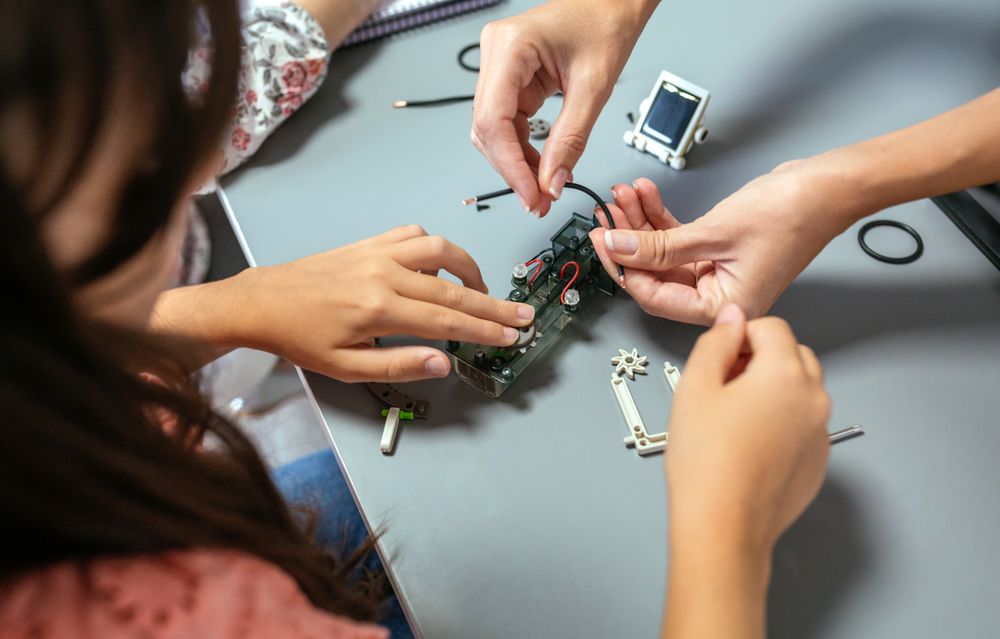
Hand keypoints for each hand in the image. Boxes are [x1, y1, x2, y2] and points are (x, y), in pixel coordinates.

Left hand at [221, 225, 534, 381]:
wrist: (263, 301)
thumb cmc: (301, 339)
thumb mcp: (346, 368)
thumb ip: (398, 364)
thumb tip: (444, 363)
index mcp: (379, 309)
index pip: (446, 319)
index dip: (484, 328)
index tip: (512, 335)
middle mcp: (384, 274)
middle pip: (453, 287)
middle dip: (492, 304)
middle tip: (521, 315)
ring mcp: (377, 253)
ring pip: (439, 250)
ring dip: (469, 269)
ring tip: (484, 291)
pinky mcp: (369, 243)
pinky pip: (413, 236)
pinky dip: (435, 248)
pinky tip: (440, 266)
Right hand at [471, 0, 656, 215]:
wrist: (613, 3)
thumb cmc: (605, 24)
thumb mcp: (593, 88)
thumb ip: (571, 139)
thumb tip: (551, 182)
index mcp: (511, 46)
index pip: (493, 119)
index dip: (509, 164)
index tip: (529, 194)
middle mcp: (495, 53)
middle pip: (487, 129)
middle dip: (512, 169)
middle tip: (537, 201)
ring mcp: (500, 66)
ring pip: (494, 131)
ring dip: (516, 163)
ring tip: (543, 190)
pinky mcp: (510, 78)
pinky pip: (508, 123)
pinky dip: (524, 149)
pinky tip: (542, 167)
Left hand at [589, 164, 852, 323]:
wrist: (826, 187)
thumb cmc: (793, 215)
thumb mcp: (712, 232)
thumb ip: (659, 246)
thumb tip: (619, 248)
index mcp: (723, 309)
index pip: (656, 298)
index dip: (624, 270)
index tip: (603, 243)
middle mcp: (719, 296)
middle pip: (655, 274)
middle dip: (628, 241)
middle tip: (606, 217)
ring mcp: (717, 272)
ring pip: (663, 253)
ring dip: (641, 224)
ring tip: (624, 196)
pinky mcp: (718, 250)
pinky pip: (678, 239)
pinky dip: (659, 219)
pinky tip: (644, 196)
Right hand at [666, 305, 830, 550]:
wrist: (724, 525)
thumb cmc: (707, 462)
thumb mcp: (695, 387)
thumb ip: (717, 341)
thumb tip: (732, 319)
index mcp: (785, 373)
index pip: (772, 327)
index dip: (740, 336)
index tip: (720, 359)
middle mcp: (814, 399)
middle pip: (793, 355)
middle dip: (761, 360)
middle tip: (723, 387)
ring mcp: (820, 433)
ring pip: (800, 391)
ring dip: (772, 391)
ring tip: (732, 420)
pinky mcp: (818, 462)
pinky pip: (803, 425)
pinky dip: (781, 423)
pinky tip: (747, 446)